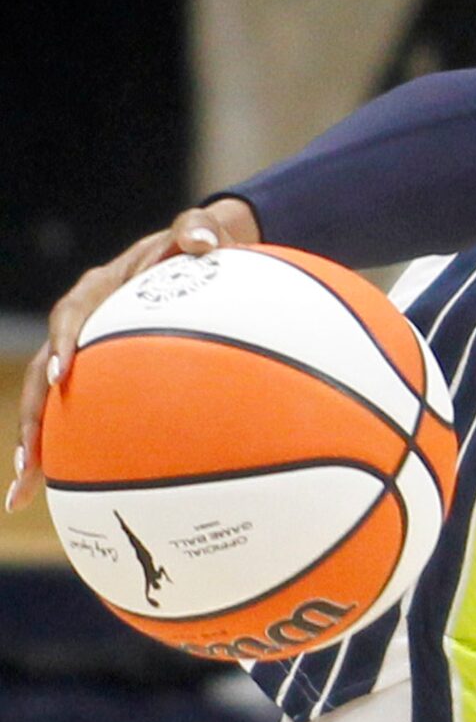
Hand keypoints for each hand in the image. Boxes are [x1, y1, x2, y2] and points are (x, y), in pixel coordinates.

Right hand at [8, 198, 261, 513]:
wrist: (198, 252)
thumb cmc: (199, 244)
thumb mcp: (201, 231)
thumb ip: (200, 230)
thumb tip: (206, 240)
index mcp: (98, 289)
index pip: (71, 316)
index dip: (63, 344)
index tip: (62, 377)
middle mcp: (79, 324)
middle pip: (40, 374)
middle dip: (31, 419)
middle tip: (29, 461)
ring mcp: (82, 352)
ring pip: (45, 402)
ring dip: (34, 445)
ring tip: (24, 491)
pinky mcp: (96, 376)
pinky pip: (76, 413)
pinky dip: (68, 449)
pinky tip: (65, 491)